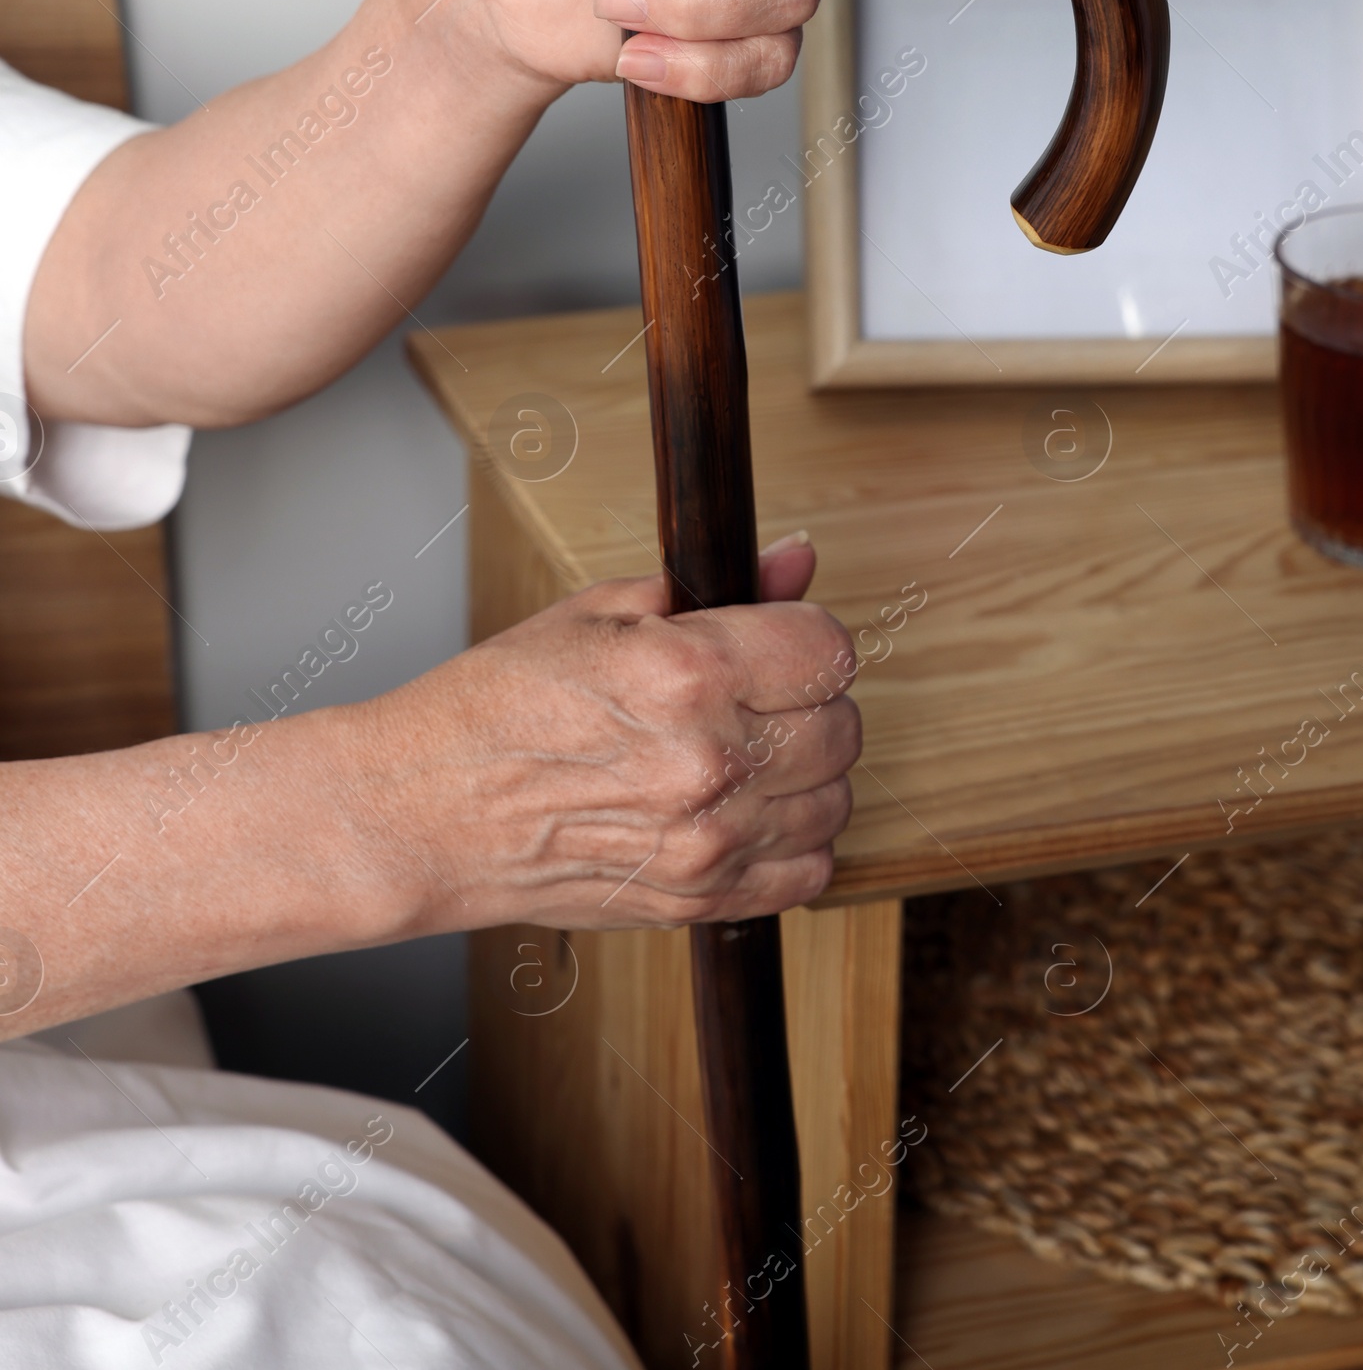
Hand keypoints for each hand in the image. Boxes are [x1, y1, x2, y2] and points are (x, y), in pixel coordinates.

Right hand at [356, 537, 861, 928]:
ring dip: (803, 772)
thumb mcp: (597, 613)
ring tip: (741, 752)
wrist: (423, 811)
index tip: (778, 641)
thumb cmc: (496, 705)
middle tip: (752, 695)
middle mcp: (708, 764)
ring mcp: (706, 842)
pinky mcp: (696, 901)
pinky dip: (793, 841)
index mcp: (687, 675)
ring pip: (833, 800)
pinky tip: (744, 811)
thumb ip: (714, 588)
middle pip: (841, 726)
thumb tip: (793, 560)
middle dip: (806, 701)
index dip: (804, 636)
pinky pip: (807, 871)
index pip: (827, 650)